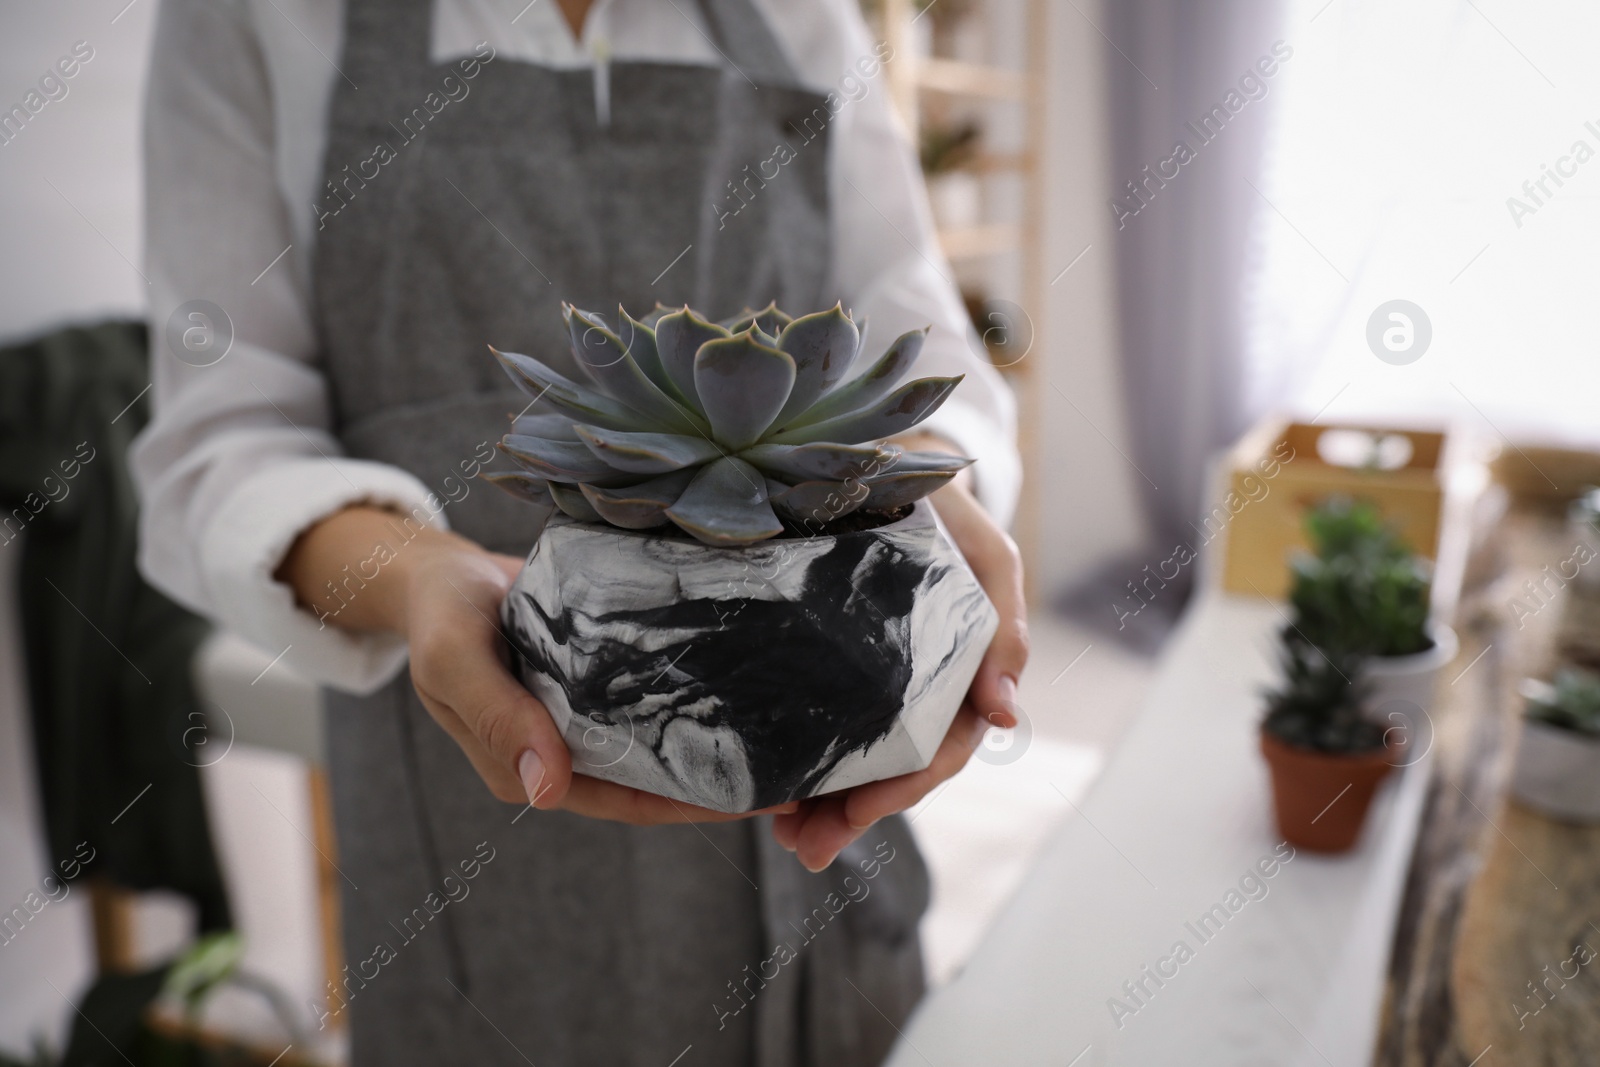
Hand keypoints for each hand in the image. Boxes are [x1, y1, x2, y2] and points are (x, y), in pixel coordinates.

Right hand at [277, 507, 794, 824]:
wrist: (433, 571)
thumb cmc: (439, 616)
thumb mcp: (456, 661)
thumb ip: (497, 717)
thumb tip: (546, 791)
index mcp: (534, 768)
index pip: (634, 802)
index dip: (699, 806)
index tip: (766, 798)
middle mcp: (571, 749)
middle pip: (663, 778)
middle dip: (731, 779)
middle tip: (806, 765)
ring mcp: (589, 713)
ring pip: (668, 738)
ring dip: (725, 736)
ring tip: (796, 726)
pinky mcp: (602, 674)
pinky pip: (660, 693)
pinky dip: (702, 691)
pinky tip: (752, 676)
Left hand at [771, 475, 1028, 870]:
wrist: (892, 453)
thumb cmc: (944, 501)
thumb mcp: (984, 554)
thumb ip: (1000, 625)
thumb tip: (1007, 714)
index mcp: (965, 666)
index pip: (942, 745)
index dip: (904, 786)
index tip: (858, 815)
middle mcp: (926, 681)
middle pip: (898, 765)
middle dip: (855, 813)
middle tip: (806, 847)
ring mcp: (885, 674)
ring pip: (865, 754)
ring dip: (830, 803)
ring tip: (786, 837)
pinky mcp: (844, 660)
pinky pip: (832, 721)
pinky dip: (810, 757)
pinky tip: (777, 788)